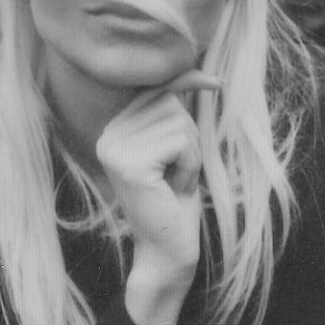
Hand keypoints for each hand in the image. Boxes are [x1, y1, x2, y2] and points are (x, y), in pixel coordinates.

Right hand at [96, 70, 219, 316]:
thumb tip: (206, 73)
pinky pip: (182, 142)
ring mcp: (115, 149)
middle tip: (176, 172)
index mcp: (114, 128)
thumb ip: (178, 110)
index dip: (187, 82)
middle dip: (188, 136)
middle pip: (169, 102)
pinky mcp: (130, 165)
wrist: (168, 251)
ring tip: (174, 182)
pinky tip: (173, 189)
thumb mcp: (178, 146)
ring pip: (179, 122)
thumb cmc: (177, 198)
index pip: (155, 88)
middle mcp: (108, 135)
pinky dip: (190, 166)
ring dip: (191, 154)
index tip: (216, 82)